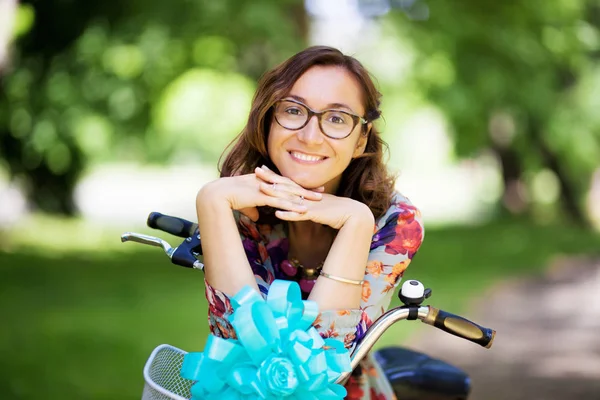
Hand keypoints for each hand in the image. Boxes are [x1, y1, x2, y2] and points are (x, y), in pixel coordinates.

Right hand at [196, 167, 322, 221]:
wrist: (218, 194)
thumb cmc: (229, 198)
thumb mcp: (244, 204)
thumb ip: (252, 210)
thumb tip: (256, 218)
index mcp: (264, 182)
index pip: (285, 183)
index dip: (298, 187)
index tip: (310, 189)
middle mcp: (267, 183)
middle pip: (291, 186)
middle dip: (307, 190)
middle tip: (322, 192)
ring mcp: (266, 188)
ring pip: (289, 193)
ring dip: (304, 197)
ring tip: (318, 201)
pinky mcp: (262, 196)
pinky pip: (281, 202)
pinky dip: (293, 205)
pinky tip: (303, 209)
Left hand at [256, 166, 373, 229]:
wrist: (352, 214)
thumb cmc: (335, 211)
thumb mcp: (318, 205)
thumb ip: (306, 204)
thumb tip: (296, 206)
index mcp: (306, 193)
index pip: (287, 182)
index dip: (274, 176)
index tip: (262, 169)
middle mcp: (306, 196)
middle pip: (285, 186)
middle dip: (270, 179)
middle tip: (256, 171)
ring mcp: (309, 204)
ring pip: (289, 198)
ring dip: (275, 194)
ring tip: (261, 189)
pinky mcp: (314, 214)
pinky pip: (299, 215)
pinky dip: (288, 215)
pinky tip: (277, 214)